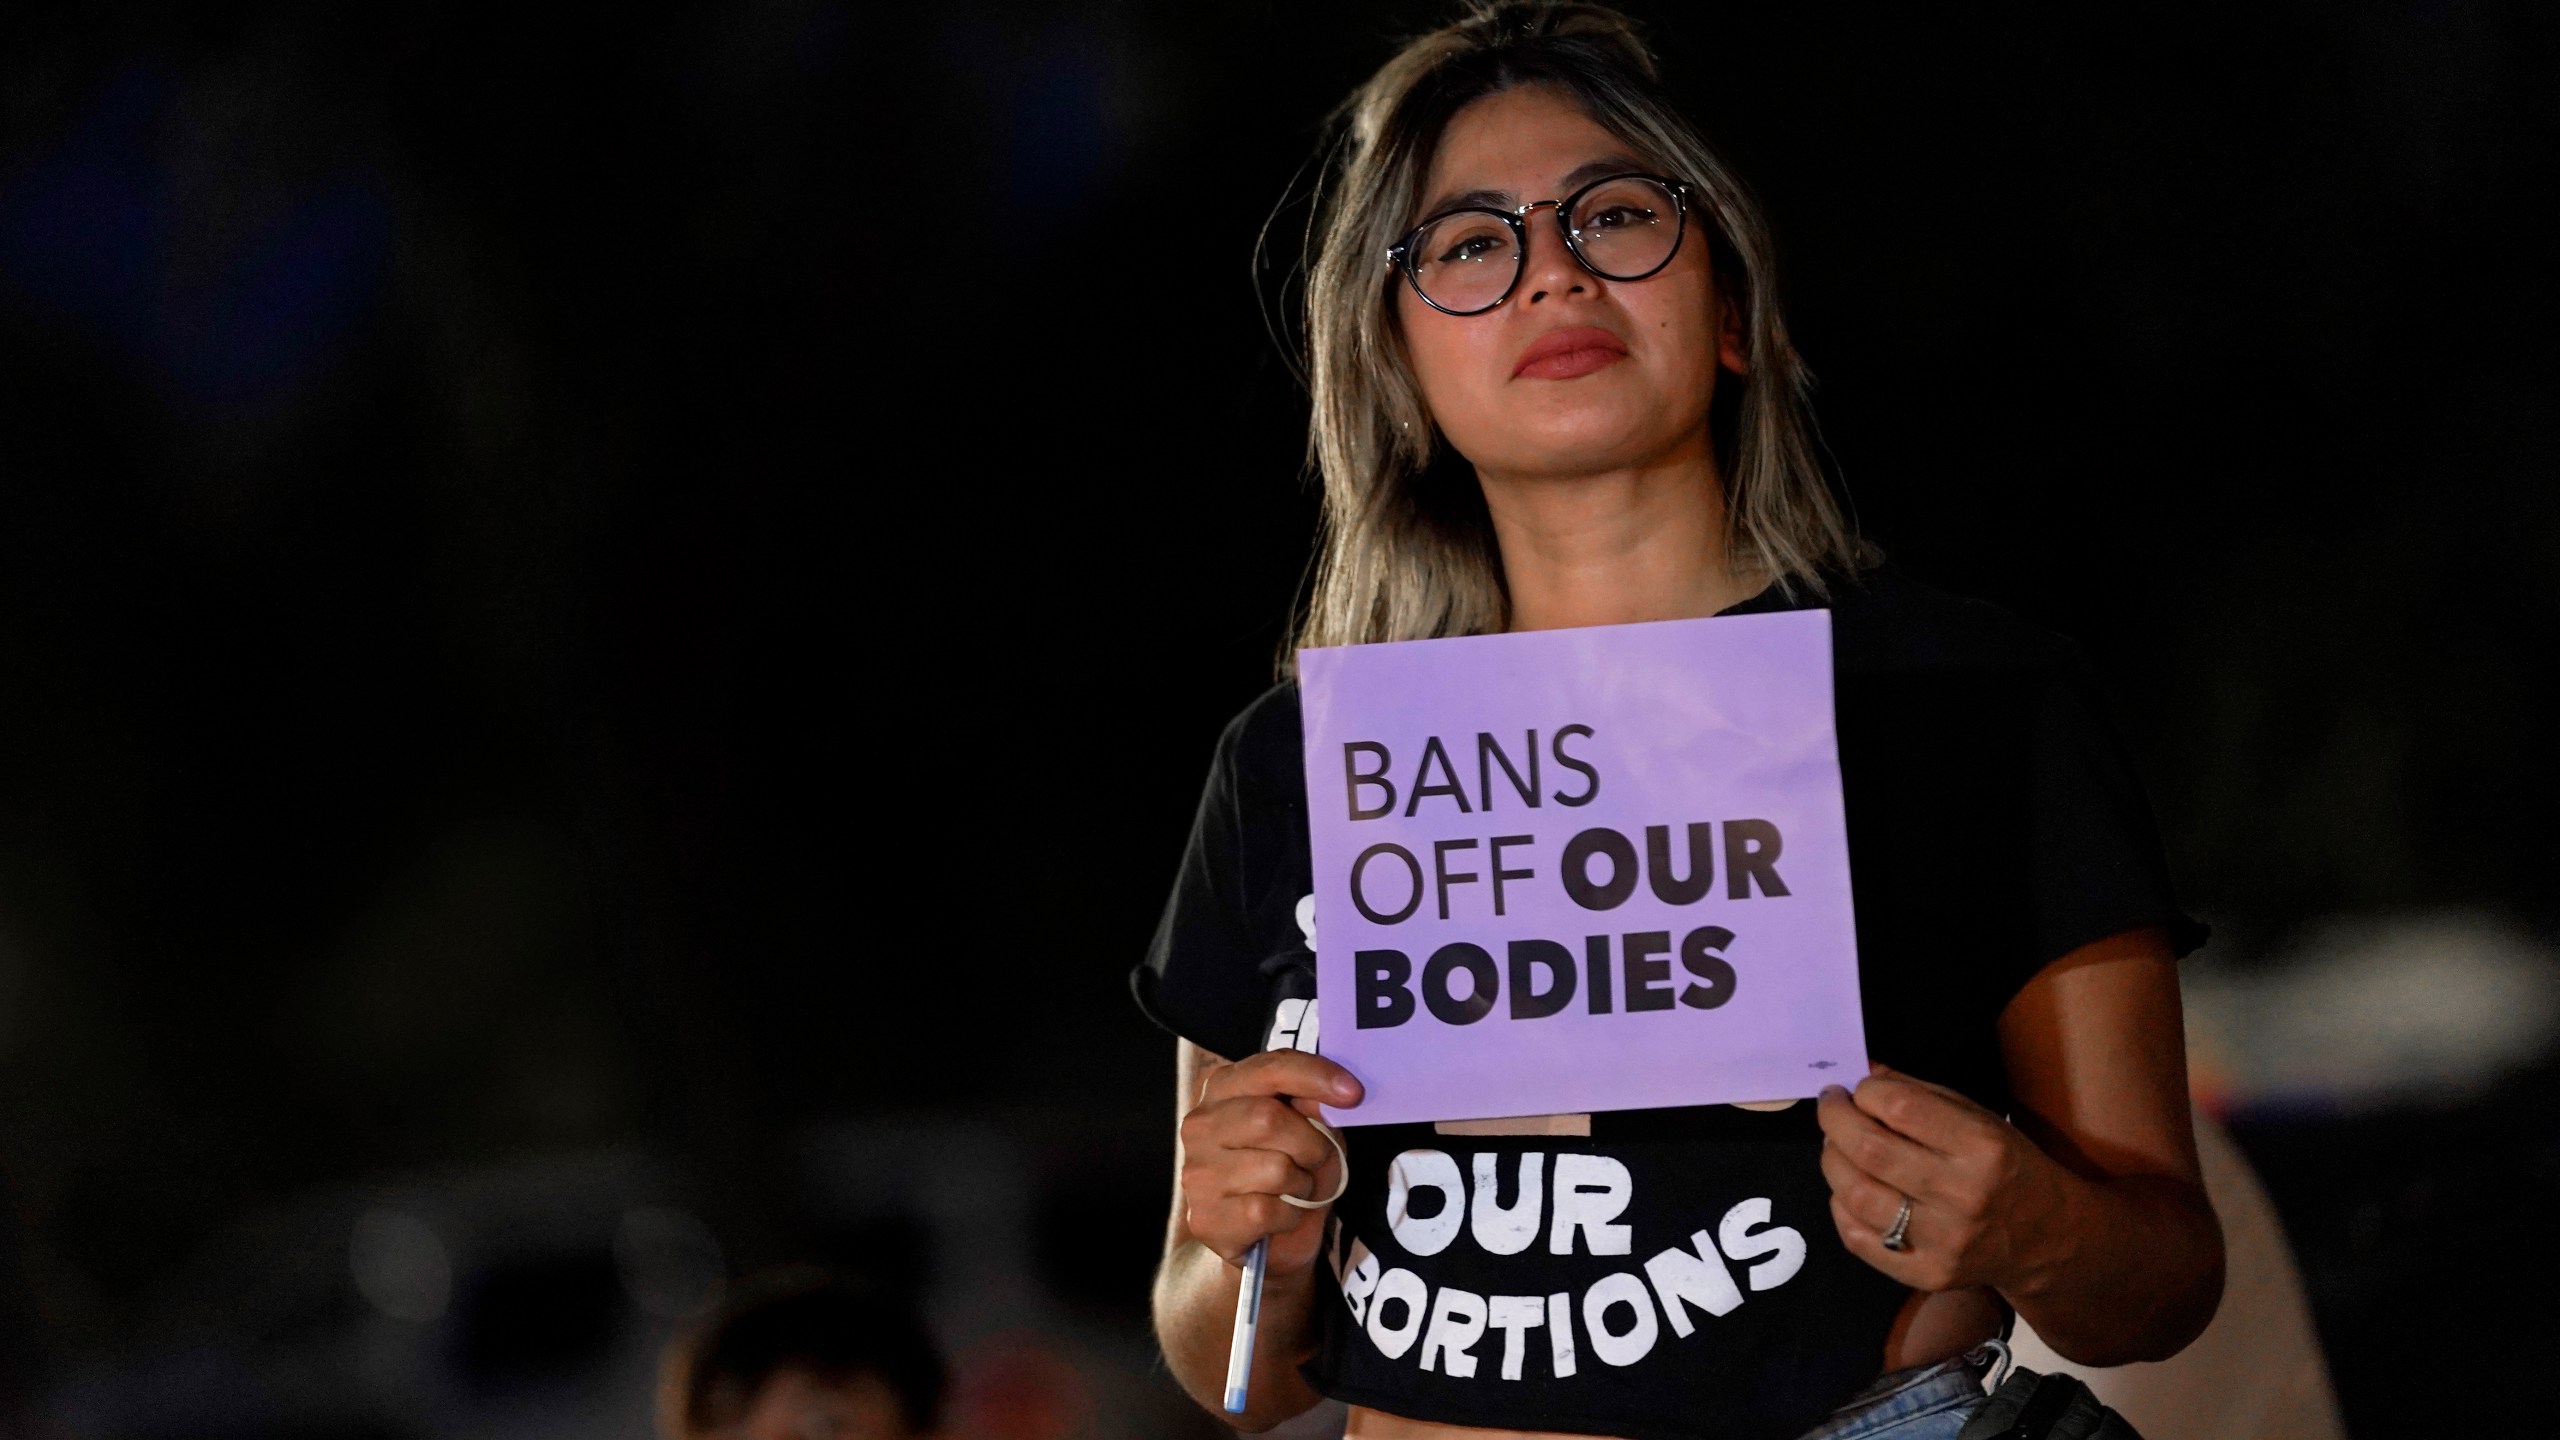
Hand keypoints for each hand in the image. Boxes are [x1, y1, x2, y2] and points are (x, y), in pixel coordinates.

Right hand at [1178, 1050, 1360, 1273]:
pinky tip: (1280, 1216)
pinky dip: (1290, 1217)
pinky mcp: (1206, 1218)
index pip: (1268, 1068)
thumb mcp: (1314, 1131)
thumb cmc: (1292, 1172)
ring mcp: (1198, 1173)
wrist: (1273, 1240)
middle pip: (1267, 1118)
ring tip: (1295, 1190)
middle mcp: (1200, 1125)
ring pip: (1274, 1169)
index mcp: (1224, 1089)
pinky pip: (1267, 1211)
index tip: (1353, 1093)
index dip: (1314, 1076)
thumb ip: (1314, 1108)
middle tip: (1317, 1159)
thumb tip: (1322, 1098)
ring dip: (1302, 1184)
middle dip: (1311, 1143)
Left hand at [1816, 1064, 2069, 1293]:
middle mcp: (1963, 1196)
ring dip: (1832, 1161)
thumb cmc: (2008, 1166)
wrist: (2049, 1239)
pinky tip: (1848, 1189)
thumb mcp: (1980, 1118)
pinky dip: (1840, 1207)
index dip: (1866, 1091)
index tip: (1858, 1089)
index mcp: (1982, 1147)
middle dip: (1835, 1120)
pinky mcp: (1928, 1274)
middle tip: (1832, 1107)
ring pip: (1857, 1195)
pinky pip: (1858, 1239)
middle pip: (1870, 1151)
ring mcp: (1944, 1241)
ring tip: (1836, 1146)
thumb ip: (1920, 1094)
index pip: (1901, 1108)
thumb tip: (1864, 1074)